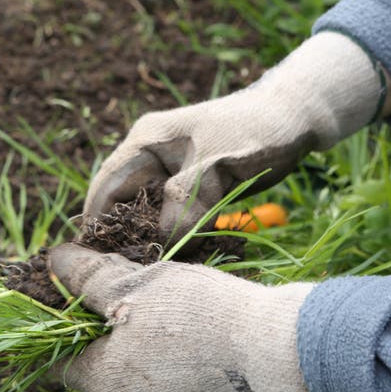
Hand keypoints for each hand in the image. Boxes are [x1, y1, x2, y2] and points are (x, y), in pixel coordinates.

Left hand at [50, 244, 327, 391]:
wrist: (270, 346)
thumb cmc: (195, 312)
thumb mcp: (132, 284)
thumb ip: (86, 277)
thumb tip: (52, 260)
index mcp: (102, 384)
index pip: (59, 357)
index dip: (62, 322)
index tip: (81, 294)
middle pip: (95, 362)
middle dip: (101, 325)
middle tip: (124, 287)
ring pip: (126, 369)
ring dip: (131, 337)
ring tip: (156, 302)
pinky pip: (156, 379)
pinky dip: (157, 354)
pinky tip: (179, 327)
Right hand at [85, 32, 387, 241]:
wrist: (294, 116)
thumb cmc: (257, 132)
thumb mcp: (219, 167)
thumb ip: (186, 202)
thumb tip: (160, 245)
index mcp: (145, 142)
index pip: (105, 187)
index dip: (97, 225)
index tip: (96, 262)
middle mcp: (149, 157)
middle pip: (121, 204)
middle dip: (125, 237)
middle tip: (131, 274)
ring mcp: (168, 172)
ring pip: (146, 214)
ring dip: (151, 240)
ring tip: (154, 270)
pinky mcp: (187, 186)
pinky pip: (170, 216)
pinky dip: (173, 236)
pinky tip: (181, 256)